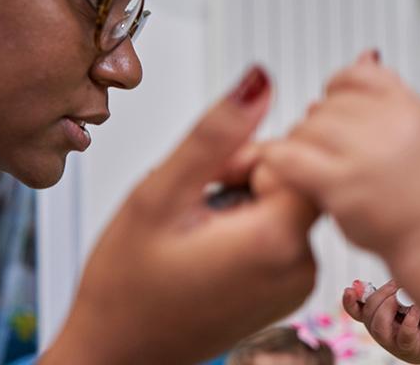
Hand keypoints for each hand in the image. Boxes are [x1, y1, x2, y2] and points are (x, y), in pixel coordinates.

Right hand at [43, 66, 318, 363]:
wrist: (118, 354)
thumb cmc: (127, 286)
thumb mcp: (159, 195)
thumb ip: (215, 135)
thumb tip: (260, 82)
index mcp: (276, 239)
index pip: (301, 154)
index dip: (250, 154)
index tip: (211, 176)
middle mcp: (301, 267)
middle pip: (297, 177)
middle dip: (247, 173)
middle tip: (197, 201)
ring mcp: (298, 283)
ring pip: (287, 202)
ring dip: (246, 199)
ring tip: (198, 226)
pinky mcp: (289, 292)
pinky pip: (282, 233)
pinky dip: (250, 226)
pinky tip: (210, 245)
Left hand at [263, 52, 419, 259]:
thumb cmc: (418, 184)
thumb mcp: (414, 126)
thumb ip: (387, 92)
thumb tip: (361, 55)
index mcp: (407, 104)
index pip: (353, 75)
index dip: (335, 90)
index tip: (333, 111)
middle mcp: (391, 123)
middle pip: (327, 105)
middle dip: (318, 126)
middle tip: (324, 152)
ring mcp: (367, 154)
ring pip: (307, 128)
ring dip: (300, 146)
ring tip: (312, 167)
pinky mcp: (342, 185)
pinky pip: (290, 156)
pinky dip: (276, 159)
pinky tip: (278, 168)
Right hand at [344, 280, 419, 363]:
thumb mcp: (406, 301)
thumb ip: (395, 290)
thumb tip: (394, 278)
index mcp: (375, 317)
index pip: (355, 310)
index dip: (349, 300)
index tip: (350, 288)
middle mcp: (380, 330)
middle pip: (368, 312)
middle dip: (382, 294)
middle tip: (398, 286)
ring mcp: (393, 342)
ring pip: (379, 326)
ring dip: (390, 307)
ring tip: (406, 299)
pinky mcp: (409, 348)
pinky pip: (404, 335)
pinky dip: (410, 320)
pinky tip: (417, 309)